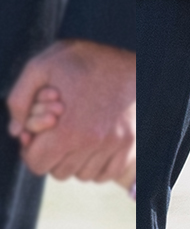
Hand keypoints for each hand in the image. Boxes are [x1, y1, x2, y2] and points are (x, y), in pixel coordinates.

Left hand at [6, 39, 134, 181]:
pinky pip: (109, 173)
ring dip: (76, 162)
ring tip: (77, 138)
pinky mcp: (131, 145)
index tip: (36, 139)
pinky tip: (94, 147)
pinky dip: (99, 166)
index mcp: (69, 129)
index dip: (31, 152)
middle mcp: (94, 144)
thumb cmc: (86, 58)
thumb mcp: (41, 67)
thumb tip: (16, 131)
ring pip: (85, 175)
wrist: (133, 53)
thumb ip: (20, 99)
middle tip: (57, 135)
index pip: (38, 164)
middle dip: (53, 156)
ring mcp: (116, 147)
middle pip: (61, 172)